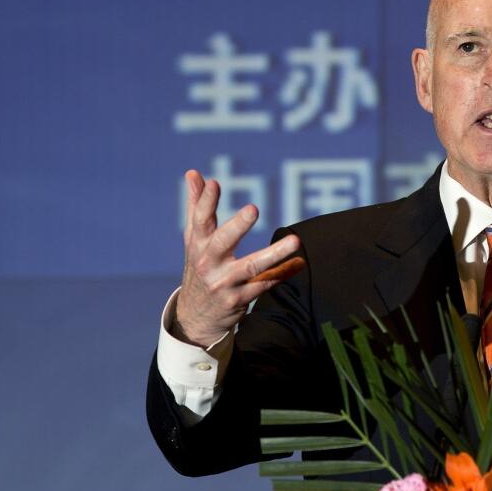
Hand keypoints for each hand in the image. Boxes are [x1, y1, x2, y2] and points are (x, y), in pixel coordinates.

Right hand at [173, 169, 305, 347]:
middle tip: (253, 209)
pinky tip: (299, 263)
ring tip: (295, 241)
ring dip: (274, 254)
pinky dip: (282, 274)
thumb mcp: (194, 240)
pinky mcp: (238, 299)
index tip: (215, 183)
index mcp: (197, 245)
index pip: (199, 220)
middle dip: (236, 226)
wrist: (195, 317)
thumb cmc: (200, 267)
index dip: (205, 202)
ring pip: (251, 267)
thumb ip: (196, 206)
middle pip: (222, 242)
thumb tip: (193, 173)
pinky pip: (264, 284)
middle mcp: (208, 263)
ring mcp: (223, 283)